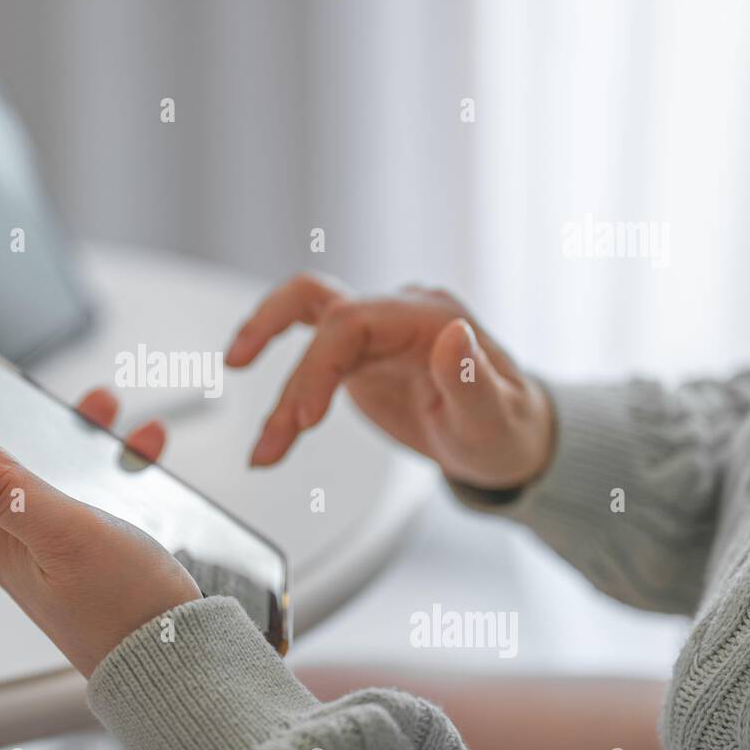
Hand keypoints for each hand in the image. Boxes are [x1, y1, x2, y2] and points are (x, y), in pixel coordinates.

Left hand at [0, 388, 200, 676]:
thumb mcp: (63, 532)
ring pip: (74, 485)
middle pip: (33, 468)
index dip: (5, 422)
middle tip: (100, 402)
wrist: (181, 667)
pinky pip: (104, 510)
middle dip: (65, 430)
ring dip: (102, 452)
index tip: (23, 390)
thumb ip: (3, 486)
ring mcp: (64, 560)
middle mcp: (27, 550)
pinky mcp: (98, 569)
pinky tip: (149, 475)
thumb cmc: (124, 608)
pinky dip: (125, 483)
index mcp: (4, 542)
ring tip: (139, 432)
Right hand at [226, 274, 554, 489]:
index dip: (318, 364)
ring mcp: (376, 334)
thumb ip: (473, 381)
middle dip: (272, 338)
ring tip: (263, 446)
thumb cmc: (510, 431)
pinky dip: (286, 395)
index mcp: (429, 318)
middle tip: (240, 368)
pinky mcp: (359, 358)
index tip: (303, 418)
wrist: (508, 442)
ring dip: (272, 374)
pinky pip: (308, 359)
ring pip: (303, 325)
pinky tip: (273, 434)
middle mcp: (397, 315)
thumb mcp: (499, 420)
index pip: (351, 321)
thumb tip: (452, 337)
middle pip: (316, 302)